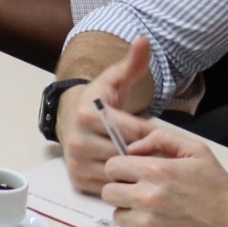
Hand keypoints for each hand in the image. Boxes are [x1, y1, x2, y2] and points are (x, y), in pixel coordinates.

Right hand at [60, 36, 158, 193]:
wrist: (72, 118)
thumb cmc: (99, 101)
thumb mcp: (116, 80)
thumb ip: (133, 63)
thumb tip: (145, 40)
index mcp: (87, 114)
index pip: (131, 131)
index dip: (149, 134)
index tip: (155, 132)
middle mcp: (76, 139)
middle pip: (125, 154)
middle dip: (142, 153)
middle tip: (153, 149)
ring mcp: (75, 162)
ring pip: (118, 172)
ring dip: (133, 169)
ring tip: (141, 160)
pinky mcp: (77, 179)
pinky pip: (109, 186)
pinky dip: (122, 181)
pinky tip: (128, 171)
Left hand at [100, 123, 227, 226]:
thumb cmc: (219, 190)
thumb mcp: (198, 152)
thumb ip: (162, 139)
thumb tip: (132, 146)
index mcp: (156, 172)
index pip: (112, 167)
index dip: (121, 169)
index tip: (132, 174)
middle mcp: (147, 198)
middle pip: (108, 192)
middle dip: (122, 190)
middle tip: (141, 193)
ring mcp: (148, 226)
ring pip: (117, 216)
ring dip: (130, 213)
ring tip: (153, 213)